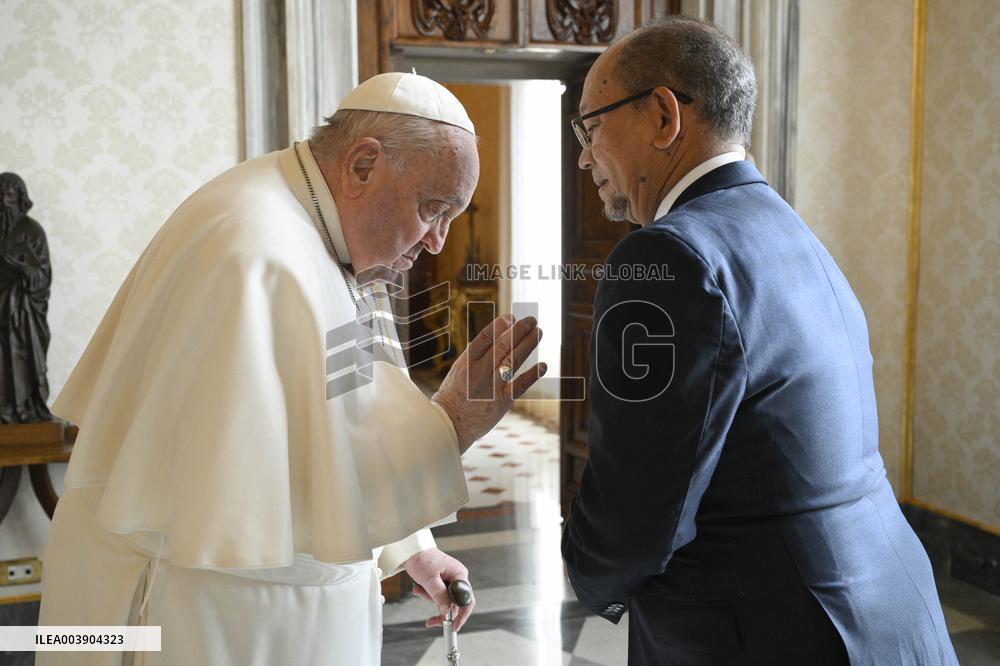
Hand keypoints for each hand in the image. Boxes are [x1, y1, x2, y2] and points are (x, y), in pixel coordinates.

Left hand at [403, 548, 475, 631]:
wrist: (411, 550)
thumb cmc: (421, 559)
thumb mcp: (429, 580)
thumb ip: (439, 596)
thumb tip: (447, 612)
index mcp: (459, 575)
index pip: (466, 600)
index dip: (461, 615)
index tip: (453, 627)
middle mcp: (458, 577)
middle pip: (455, 603)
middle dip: (440, 608)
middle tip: (431, 620)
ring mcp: (450, 579)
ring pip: (444, 599)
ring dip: (430, 598)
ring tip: (419, 590)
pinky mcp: (442, 581)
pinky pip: (438, 594)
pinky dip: (428, 594)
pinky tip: (419, 589)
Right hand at [432, 315, 546, 452]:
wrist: (450, 423)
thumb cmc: (454, 395)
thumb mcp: (459, 370)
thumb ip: (476, 355)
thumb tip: (496, 336)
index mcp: (466, 362)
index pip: (485, 337)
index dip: (499, 325)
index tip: (511, 317)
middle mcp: (480, 371)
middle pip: (503, 345)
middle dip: (519, 330)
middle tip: (532, 320)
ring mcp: (492, 386)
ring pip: (514, 360)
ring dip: (529, 344)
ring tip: (539, 332)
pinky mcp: (502, 401)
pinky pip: (520, 384)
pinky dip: (533, 374)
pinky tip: (543, 365)